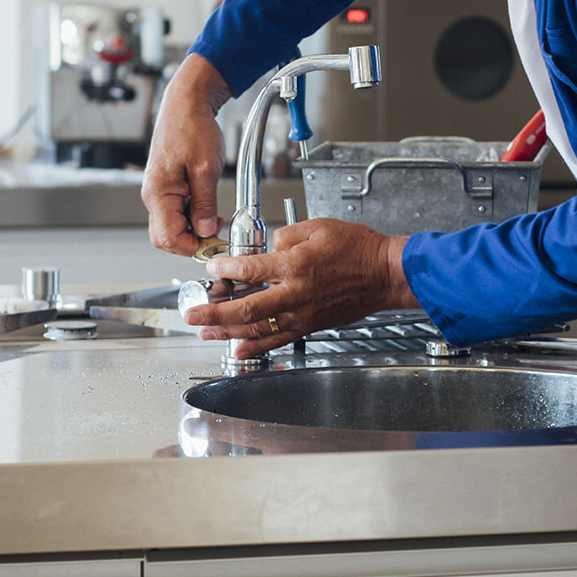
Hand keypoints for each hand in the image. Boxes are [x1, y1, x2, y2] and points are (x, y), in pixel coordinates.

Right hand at [141, 53, 231, 255]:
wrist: (187, 103)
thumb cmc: (192, 127)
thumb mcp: (206, 168)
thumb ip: (205, 203)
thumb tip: (206, 230)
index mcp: (158, 193)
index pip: (168, 238)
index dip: (192, 246)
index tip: (215, 242)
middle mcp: (154, 195)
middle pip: (166, 237)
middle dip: (191, 241)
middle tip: (217, 234)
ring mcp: (160, 192)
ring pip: (172, 226)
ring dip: (194, 229)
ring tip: (216, 219)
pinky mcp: (168, 187)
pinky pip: (176, 212)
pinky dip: (193, 217)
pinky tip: (208, 210)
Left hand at [183, 218, 419, 356]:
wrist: (384, 274)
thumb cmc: (358, 249)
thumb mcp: (320, 227)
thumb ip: (287, 235)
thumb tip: (269, 247)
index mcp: (295, 265)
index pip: (250, 268)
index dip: (225, 268)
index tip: (212, 268)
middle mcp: (295, 293)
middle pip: (245, 309)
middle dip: (213, 312)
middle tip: (192, 313)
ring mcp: (302, 313)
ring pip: (258, 329)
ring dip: (227, 332)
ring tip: (206, 331)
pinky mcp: (310, 325)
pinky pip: (279, 340)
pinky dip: (256, 347)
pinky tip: (239, 349)